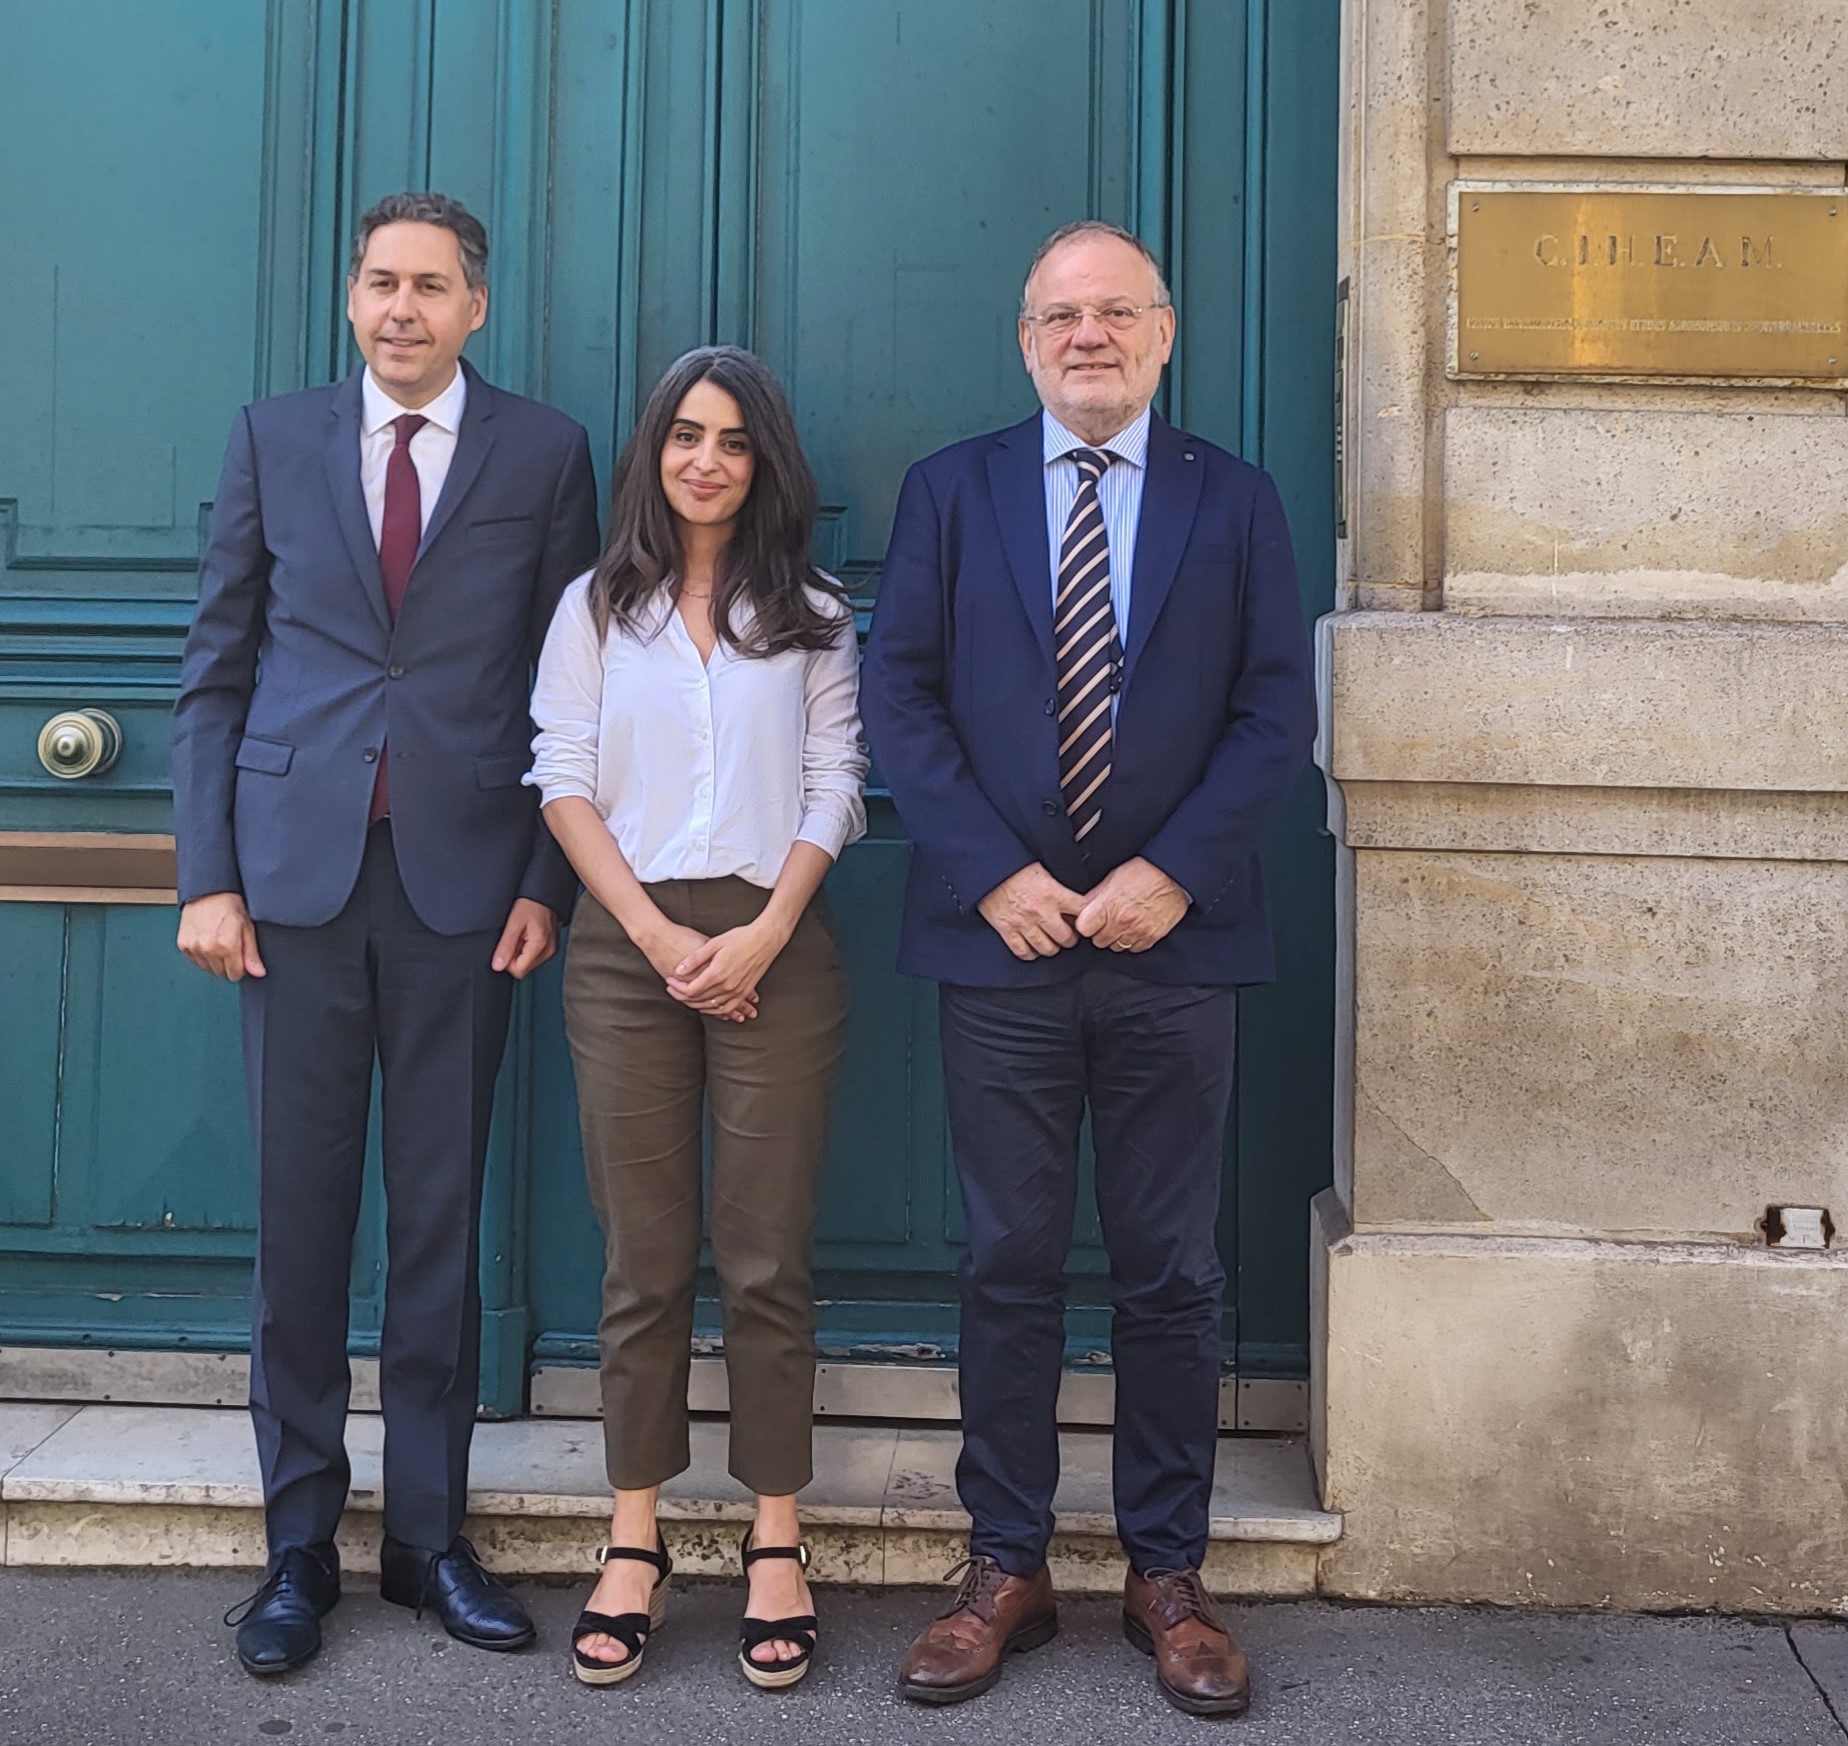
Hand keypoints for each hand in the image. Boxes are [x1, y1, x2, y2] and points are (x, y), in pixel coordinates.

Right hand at [177, 892, 265, 980]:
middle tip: (230, 948)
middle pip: (220, 973)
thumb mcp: (247, 928)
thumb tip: (258, 973)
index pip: (234, 975)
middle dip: (228, 965)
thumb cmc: (230, 906)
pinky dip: (202, 956)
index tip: (241, 959)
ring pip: (207, 969)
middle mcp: (208, 948)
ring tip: (218, 942)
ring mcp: (193, 947)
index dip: (240, 968)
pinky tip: (207, 942)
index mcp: (227, 945)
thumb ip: (252, 954)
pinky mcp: (183, 945)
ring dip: (214, 961)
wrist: (208, 892)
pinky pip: (195, 961)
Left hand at [491, 898, 557, 978]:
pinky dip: (526, 948)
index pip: (519, 970)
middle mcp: (548, 951)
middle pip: (524, 968)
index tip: (506, 945)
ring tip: (521, 934)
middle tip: (515, 937)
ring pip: (528, 963)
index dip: (507, 961)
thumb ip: (505, 946)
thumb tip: (498, 966)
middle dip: (514, 956)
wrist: (543, 893)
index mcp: (540, 945)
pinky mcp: (550, 946)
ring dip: (520, 952)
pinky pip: (533, 956)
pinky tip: (526, 935)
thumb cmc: (530, 903)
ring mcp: (550, 949)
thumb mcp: (513, 923)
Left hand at [667, 919, 786, 1021]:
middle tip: (672, 989)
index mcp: (717, 974)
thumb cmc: (741, 937)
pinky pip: (728, 1008)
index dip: (677, 988)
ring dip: (696, 1005)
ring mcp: (738, 991)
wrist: (767, 939)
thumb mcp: (714, 943)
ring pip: (712, 1007)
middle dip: (682, 996)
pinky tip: (708, 1007)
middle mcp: (727, 986)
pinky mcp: (745, 991)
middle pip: (699, 1000)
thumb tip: (678, 970)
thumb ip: (694, 959)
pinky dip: (716, 1011)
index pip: (691, 990)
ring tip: (686, 998)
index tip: (669, 981)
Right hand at [976, 864, 1084, 960]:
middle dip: (1071, 938)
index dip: (1087, 917)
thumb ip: (1059, 884)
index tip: (1087, 920)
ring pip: (1047, 949)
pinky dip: (1030, 953)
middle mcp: (1041, 912)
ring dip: (1053, 947)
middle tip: (1070, 935)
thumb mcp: (1044, 868)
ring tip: (1053, 942)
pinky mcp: (1006, 929)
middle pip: (1066, 938)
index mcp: (1053, 894)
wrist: (987, 867)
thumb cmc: (1014, 864)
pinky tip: (1034, 948)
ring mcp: (1023, 923)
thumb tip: (1074, 890)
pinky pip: (1022, 951)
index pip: (1081, 912)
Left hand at [1074, 857, 1188, 953]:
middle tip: (1108, 920)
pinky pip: (1134, 949)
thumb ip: (1095, 895)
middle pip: (1098, 941)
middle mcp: (1122, 921)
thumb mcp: (1113, 877)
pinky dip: (1132, 941)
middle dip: (1100, 931)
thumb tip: (1081, 906)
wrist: (1174, 876)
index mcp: (1109, 905)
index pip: (1083, 929)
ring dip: (1116, 938)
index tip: (1089, 921)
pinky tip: (1135, 928)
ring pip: (1115, 947)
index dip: (1085, 925)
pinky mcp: (1152, 937)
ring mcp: (1138, 931)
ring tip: (1122, 923)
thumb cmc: (1144, 872)